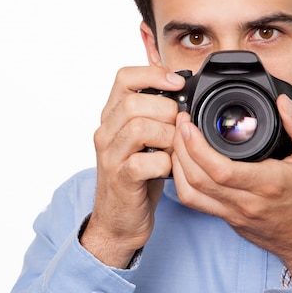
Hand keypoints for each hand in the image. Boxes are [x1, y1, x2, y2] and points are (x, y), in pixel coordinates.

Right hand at [80, 66, 184, 267]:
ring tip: (174, 147)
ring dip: (167, 135)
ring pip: (138, 128)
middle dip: (166, 111)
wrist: (120, 218)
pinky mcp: (120, 179)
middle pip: (134, 103)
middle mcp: (106, 132)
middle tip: (179, 127)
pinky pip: (144, 162)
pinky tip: (168, 167)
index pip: (124, 78)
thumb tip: (185, 90)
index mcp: (113, 115)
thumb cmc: (139, 173)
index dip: (153, 74)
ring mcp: (110, 156)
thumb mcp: (146, 137)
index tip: (177, 83)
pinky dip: (164, 162)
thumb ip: (157, 113)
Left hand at [171, 94, 291, 281]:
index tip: (189, 124)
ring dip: (177, 165)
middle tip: (179, 123)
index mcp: (267, 183)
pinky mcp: (227, 219)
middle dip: (180, 148)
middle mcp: (246, 201)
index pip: (221, 170)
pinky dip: (182, 182)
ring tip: (177, 139)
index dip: (196, 147)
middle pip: (197, 179)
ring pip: (190, 194)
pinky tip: (183, 162)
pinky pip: (196, 203)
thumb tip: (283, 102)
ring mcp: (233, 213)